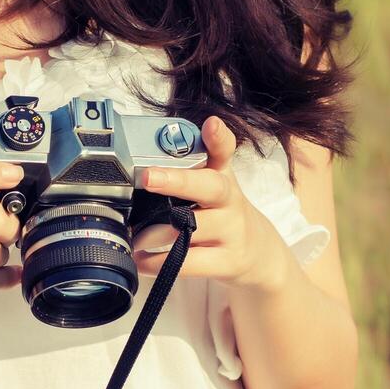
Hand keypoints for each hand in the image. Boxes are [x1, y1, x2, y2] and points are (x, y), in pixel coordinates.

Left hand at [131, 116, 289, 292]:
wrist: (256, 251)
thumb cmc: (221, 211)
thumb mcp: (212, 183)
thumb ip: (185, 167)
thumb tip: (143, 152)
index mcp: (222, 175)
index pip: (224, 150)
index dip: (218, 137)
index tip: (211, 125)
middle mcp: (229, 200)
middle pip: (210, 187)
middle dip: (178, 180)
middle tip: (148, 177)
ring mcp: (231, 231)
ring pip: (192, 228)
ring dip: (154, 233)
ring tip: (133, 235)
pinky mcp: (227, 261)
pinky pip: (189, 263)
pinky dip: (159, 263)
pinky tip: (141, 260)